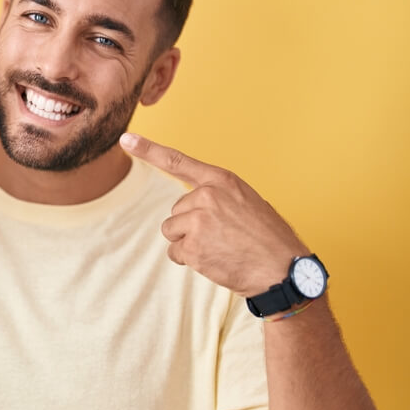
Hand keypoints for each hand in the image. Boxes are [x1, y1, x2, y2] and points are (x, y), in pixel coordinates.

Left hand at [119, 132, 308, 296]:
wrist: (283, 270)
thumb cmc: (268, 238)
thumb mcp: (247, 202)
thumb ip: (218, 196)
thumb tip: (191, 204)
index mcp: (222, 181)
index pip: (177, 161)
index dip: (148, 150)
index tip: (126, 140)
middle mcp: (207, 196)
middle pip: (176, 211)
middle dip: (192, 226)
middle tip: (222, 236)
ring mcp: (199, 221)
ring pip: (172, 231)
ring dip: (188, 243)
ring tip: (219, 247)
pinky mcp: (193, 246)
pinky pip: (176, 252)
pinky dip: (190, 260)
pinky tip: (215, 260)